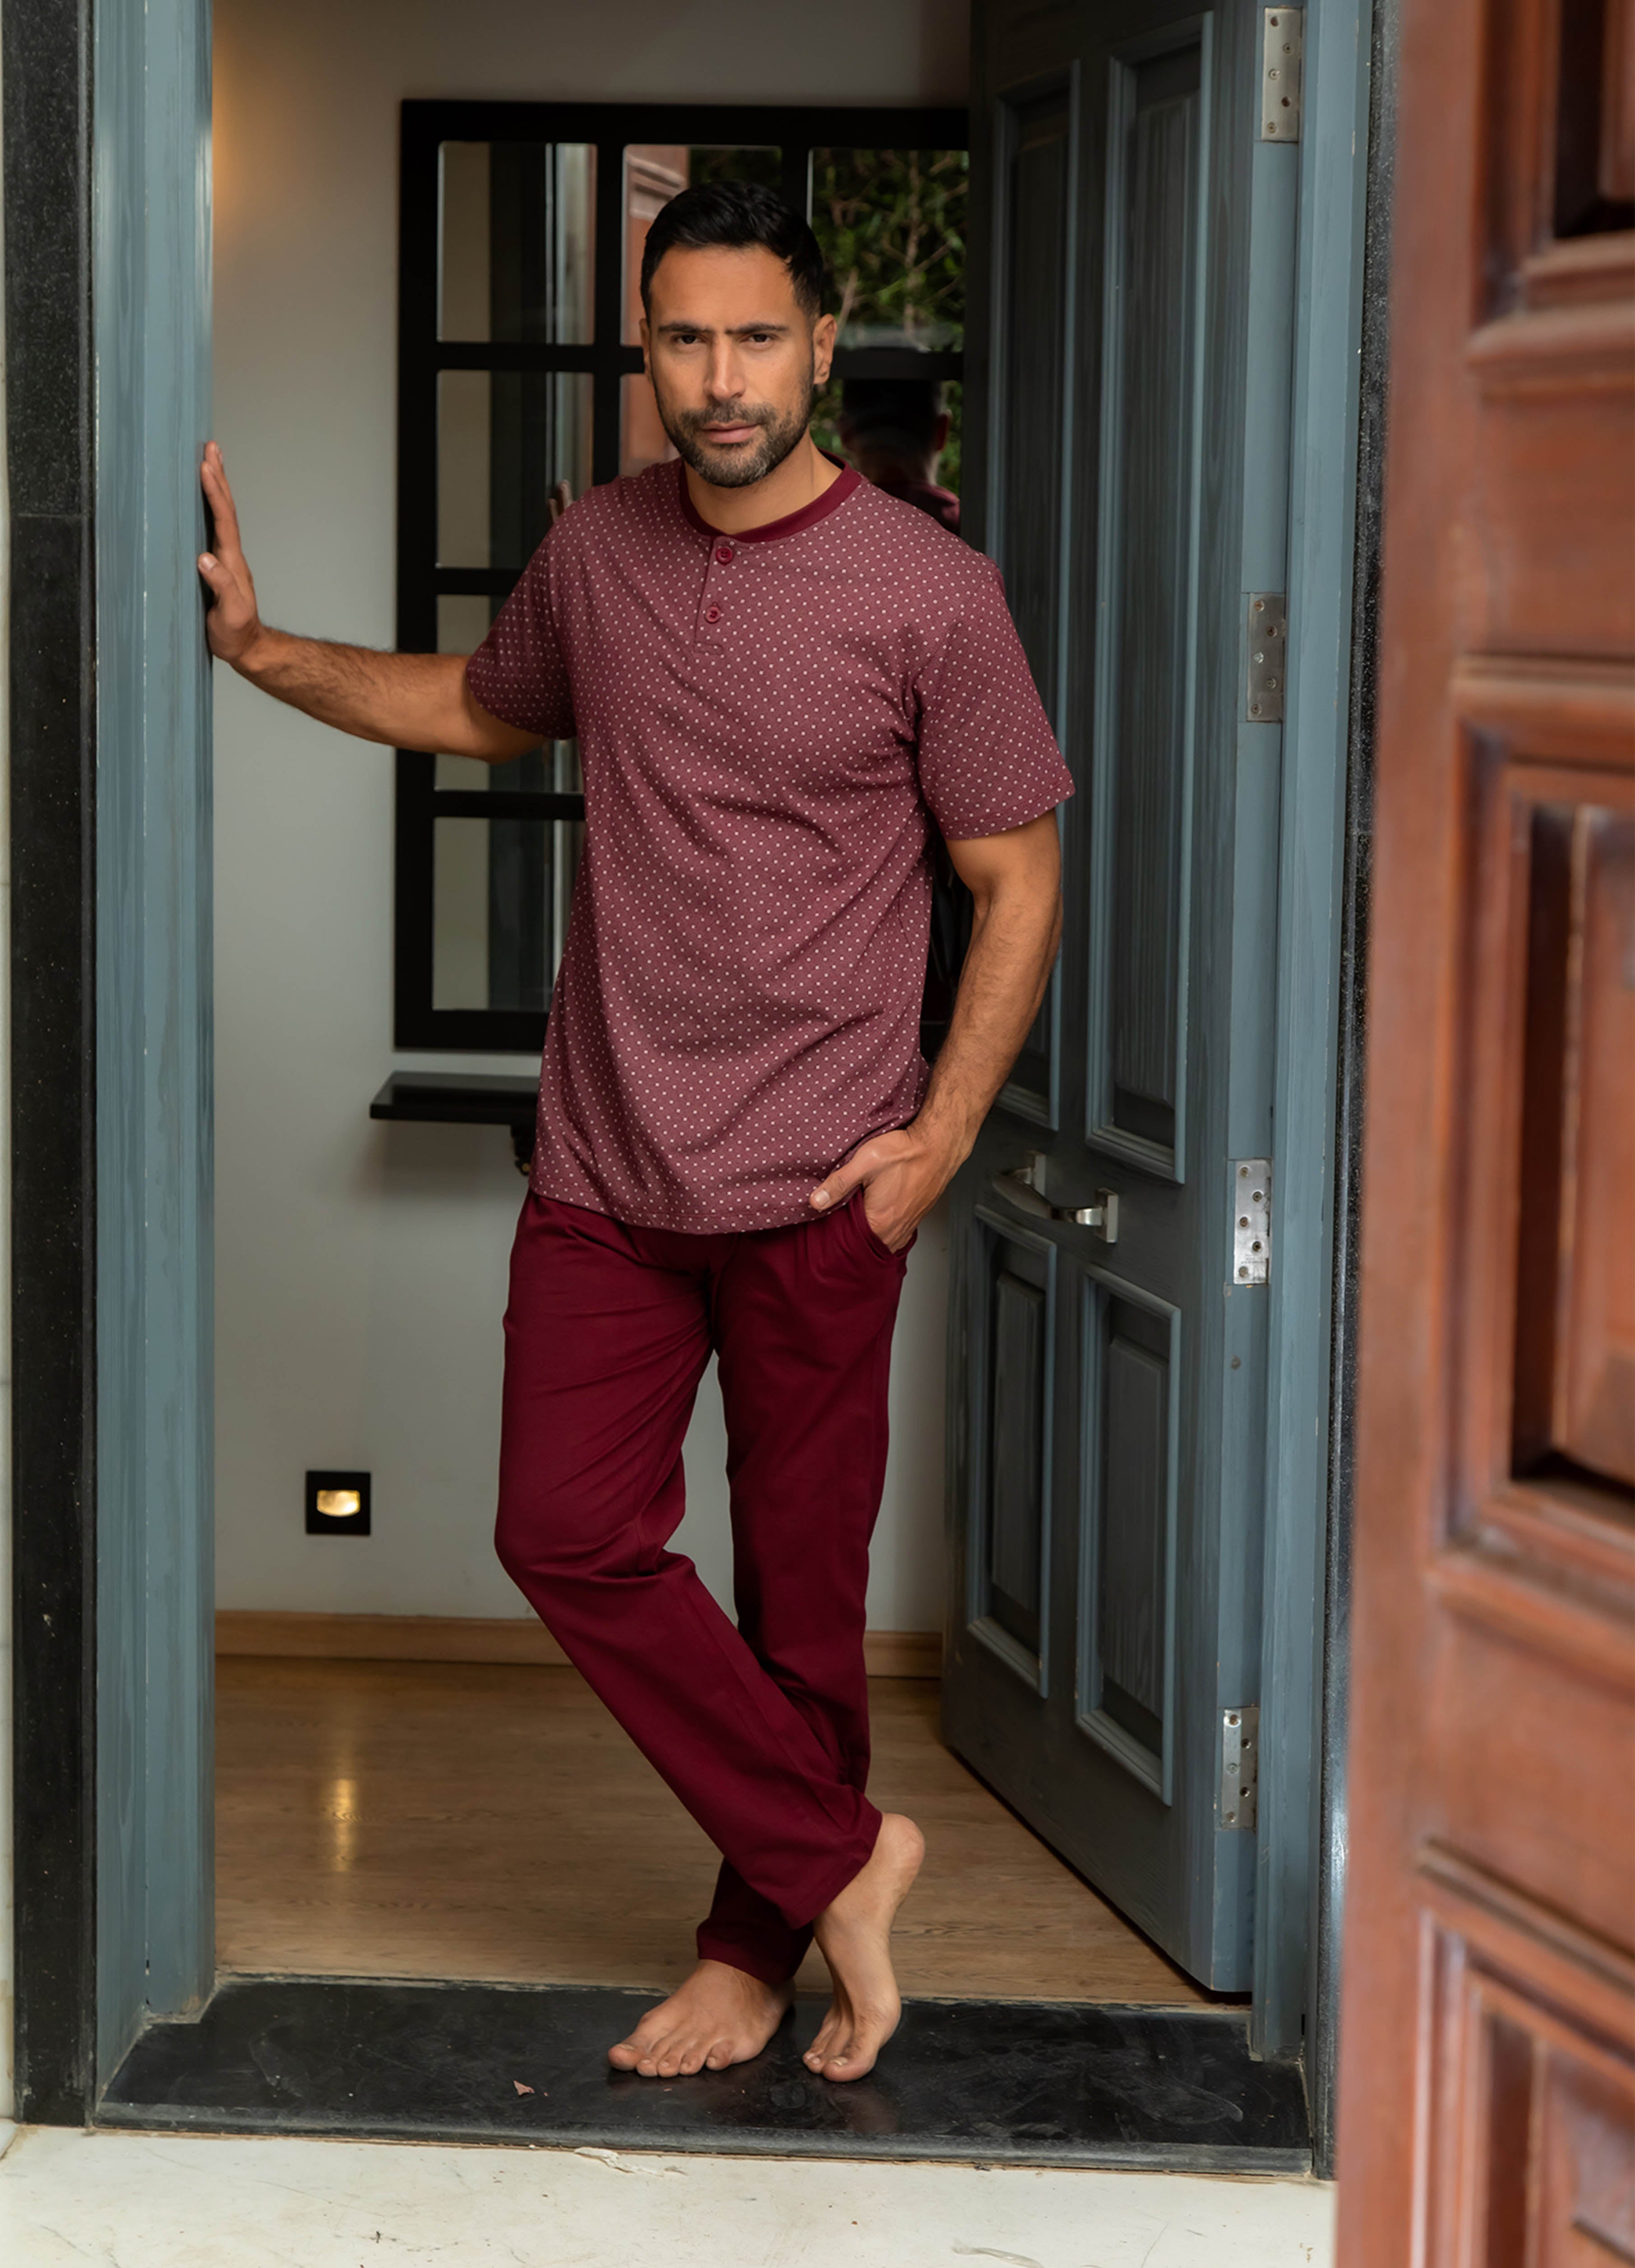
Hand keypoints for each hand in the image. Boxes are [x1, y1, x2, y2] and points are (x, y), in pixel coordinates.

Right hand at [197, 441, 264, 666]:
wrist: (245, 648)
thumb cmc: (235, 634)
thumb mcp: (229, 614)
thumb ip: (221, 587)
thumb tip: (205, 558)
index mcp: (231, 561)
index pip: (223, 520)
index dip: (214, 493)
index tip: (206, 467)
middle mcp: (229, 553)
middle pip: (224, 508)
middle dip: (218, 477)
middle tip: (210, 447)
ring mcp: (223, 557)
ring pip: (220, 514)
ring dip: (215, 486)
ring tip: (208, 458)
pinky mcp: (216, 563)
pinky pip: (212, 526)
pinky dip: (208, 506)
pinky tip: (200, 497)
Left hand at [809, 1121, 963, 1251]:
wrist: (938, 1145)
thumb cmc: (906, 1152)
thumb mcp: (863, 1162)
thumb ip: (838, 1183)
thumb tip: (816, 1201)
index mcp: (880, 1221)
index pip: (851, 1241)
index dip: (838, 1236)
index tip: (830, 1227)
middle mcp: (897, 1228)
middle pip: (869, 1244)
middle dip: (854, 1238)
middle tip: (842, 1226)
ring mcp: (909, 1224)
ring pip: (884, 1240)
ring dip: (872, 1235)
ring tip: (859, 1223)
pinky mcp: (918, 1216)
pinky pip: (898, 1232)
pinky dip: (886, 1229)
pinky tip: (880, 1217)